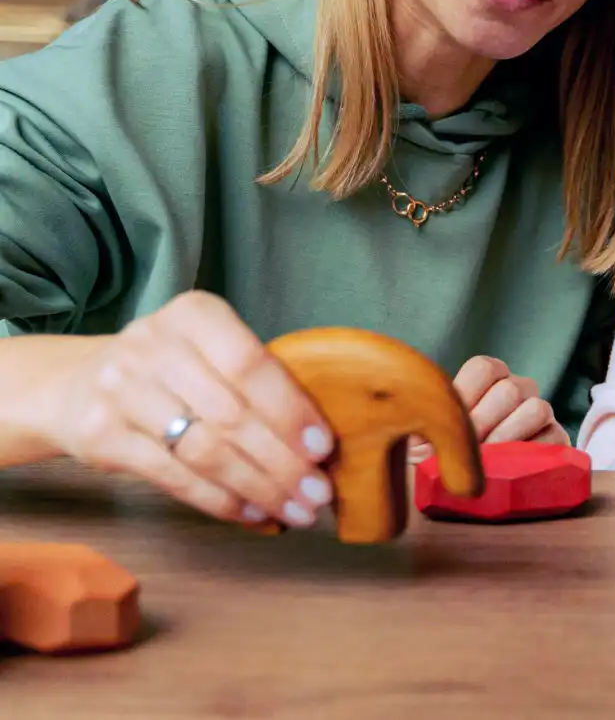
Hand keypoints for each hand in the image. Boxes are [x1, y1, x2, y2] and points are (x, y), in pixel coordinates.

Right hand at [43, 291, 335, 528]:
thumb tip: (318, 439)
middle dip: (282, 461)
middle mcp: (154, 346)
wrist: (78, 382)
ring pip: (204, 451)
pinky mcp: (101, 437)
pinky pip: (174, 478)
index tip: (323, 447)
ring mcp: (122, 391)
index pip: (251, 364)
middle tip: (317, 494)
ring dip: (257, 488)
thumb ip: (256, 378)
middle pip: (231, 414)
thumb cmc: (171, 367)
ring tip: (293, 511)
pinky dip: (220, 500)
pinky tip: (252, 513)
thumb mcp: (209, 347)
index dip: (290, 409)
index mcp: (195, 314)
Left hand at [408, 355, 567, 462]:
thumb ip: (428, 429)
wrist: (484, 486)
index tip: (448, 424)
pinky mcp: (557, 438)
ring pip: (536, 408)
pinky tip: (510, 469)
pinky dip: (532, 454)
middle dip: (483, 424)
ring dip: (508, 437)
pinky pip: (554, 437)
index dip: (466, 395)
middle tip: (465, 451)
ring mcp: (540, 411)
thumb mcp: (436, 437)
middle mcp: (518, 388)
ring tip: (487, 462)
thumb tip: (423, 437)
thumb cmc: (453, 456)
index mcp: (489, 379)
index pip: (484, 368)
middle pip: (508, 390)